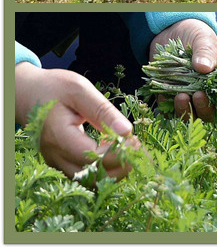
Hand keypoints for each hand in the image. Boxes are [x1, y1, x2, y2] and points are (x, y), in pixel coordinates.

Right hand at [15, 62, 138, 179]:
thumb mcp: (81, 91)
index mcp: (59, 137)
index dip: (118, 154)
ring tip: (130, 149)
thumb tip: (127, 131)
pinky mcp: (61, 162)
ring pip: (89, 180)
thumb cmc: (54, 87)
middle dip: (119, 166)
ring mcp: (57, 162)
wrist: (27, 93)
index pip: (93, 158)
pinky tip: (117, 150)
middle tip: (137, 147)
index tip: (135, 141)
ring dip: (113, 170)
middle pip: (92, 177)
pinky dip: (104, 168)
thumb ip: (104, 111)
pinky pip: (85, 174)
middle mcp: (55, 156)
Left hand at [150, 19, 216, 121]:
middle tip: (198, 95)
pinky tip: (163, 94)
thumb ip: (205, 52)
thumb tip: (204, 67)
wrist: (170, 31)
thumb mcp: (202, 39)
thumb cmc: (195, 34)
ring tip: (180, 96)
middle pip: (209, 114)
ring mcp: (188, 98)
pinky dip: (166, 106)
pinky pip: (168, 111)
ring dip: (185, 111)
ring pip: (189, 117)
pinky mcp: (169, 98)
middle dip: (204, 108)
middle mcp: (207, 95)